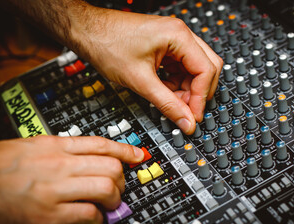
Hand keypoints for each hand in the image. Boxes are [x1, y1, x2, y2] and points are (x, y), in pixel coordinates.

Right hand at [0, 135, 143, 223]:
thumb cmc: (1, 167)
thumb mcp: (32, 147)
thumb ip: (62, 150)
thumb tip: (89, 157)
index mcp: (54, 146)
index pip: (100, 144)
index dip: (125, 150)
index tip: (138, 156)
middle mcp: (58, 164)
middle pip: (110, 166)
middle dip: (122, 179)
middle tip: (118, 187)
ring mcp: (54, 189)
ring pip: (105, 188)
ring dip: (114, 198)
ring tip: (109, 203)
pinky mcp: (48, 215)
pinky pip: (88, 214)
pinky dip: (97, 218)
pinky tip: (91, 218)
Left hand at [70, 9, 222, 134]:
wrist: (87, 31)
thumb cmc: (107, 44)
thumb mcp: (140, 81)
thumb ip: (167, 104)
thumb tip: (186, 121)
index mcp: (178, 36)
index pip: (206, 70)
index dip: (200, 98)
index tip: (192, 117)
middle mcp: (180, 35)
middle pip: (206, 68)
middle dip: (197, 93)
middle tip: (187, 112)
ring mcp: (173, 40)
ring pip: (194, 69)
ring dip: (186, 89)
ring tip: (171, 104)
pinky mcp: (165, 46)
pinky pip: (181, 68)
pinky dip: (176, 83)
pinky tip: (165, 92)